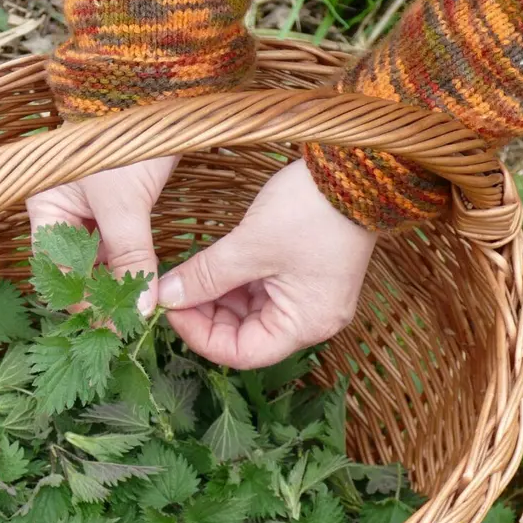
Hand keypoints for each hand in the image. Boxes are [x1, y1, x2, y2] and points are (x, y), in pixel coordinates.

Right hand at [26, 156, 177, 316]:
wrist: (156, 95)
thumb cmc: (124, 142)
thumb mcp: (125, 204)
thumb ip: (130, 257)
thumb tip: (138, 308)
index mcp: (46, 206)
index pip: (55, 265)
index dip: (78, 296)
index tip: (105, 321)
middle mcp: (63, 209)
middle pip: (76, 264)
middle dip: (100, 291)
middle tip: (126, 319)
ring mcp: (90, 206)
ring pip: (101, 255)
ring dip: (119, 278)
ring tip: (138, 304)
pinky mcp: (118, 202)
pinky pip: (120, 242)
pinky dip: (131, 261)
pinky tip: (145, 280)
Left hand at [158, 159, 376, 368]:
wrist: (356, 167)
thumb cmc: (310, 209)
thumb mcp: (248, 245)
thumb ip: (205, 276)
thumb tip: (167, 296)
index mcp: (304, 324)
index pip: (242, 354)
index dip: (201, 337)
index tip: (172, 310)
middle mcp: (311, 319)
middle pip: (246, 335)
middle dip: (206, 315)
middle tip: (174, 291)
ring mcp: (309, 297)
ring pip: (250, 312)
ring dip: (217, 297)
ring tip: (188, 276)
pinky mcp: (304, 275)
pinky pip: (262, 290)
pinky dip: (234, 282)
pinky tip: (211, 266)